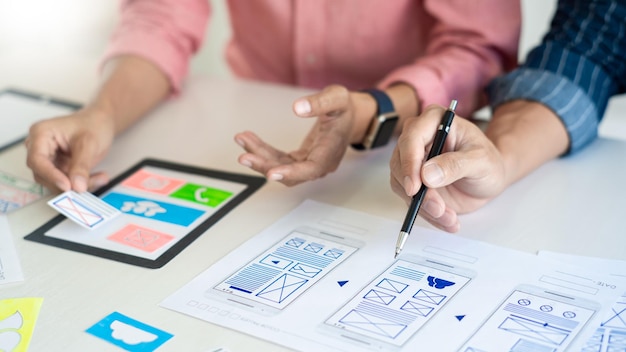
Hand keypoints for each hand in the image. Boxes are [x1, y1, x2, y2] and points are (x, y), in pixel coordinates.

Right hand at [25, 108, 114, 191]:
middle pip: (44, 174)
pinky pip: (65, 181)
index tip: (67, 186)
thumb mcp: (89, 143)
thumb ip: (81, 165)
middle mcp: (39, 147)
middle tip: (87, 184)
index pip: (37, 160)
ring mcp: (48, 158)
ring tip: (99, 178)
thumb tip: (77, 186)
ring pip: (55, 181)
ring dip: (77, 184)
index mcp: (40, 133)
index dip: (51, 175)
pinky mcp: (58, 167)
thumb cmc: (92, 124)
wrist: (101, 122)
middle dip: (67, 182)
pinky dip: (81, 183)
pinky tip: (97, 178)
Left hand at [234, 85, 356, 185]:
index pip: (310, 169)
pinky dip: (262, 151)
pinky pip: (278, 160)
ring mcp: (309, 163)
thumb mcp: (337, 98)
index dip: (291, 173)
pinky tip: (249, 139)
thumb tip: (298, 108)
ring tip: (242, 139)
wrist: (351, 116)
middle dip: (265, 165)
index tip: (271, 173)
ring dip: (259, 156)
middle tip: (244, 157)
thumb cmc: (344, 108)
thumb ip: (320, 102)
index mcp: (330, 151)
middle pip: (290, 174)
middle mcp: (320, 163)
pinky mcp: (300, 159)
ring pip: (280, 167)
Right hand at [390, 105, 506, 231]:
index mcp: (434, 121)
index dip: (409, 163)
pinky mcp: (413, 182)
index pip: (411, 138)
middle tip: (438, 209)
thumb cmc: (488, 161)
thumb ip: (456, 165)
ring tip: (449, 217)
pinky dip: (427, 214)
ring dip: (423, 207)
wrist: (489, 178)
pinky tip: (447, 220)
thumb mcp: (481, 161)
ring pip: (402, 185)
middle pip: (400, 164)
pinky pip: (410, 200)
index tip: (415, 188)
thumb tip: (427, 174)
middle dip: (417, 192)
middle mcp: (418, 139)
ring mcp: (413, 162)